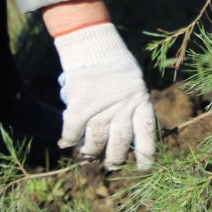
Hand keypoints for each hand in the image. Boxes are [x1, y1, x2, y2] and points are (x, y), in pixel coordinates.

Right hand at [53, 22, 155, 167]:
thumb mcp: (134, 81)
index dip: (145, 153)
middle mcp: (122, 109)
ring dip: (89, 152)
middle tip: (110, 165)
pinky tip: (65, 143)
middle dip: (114, 159)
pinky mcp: (80, 107)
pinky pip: (73, 132)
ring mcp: (101, 110)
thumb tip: (128, 130)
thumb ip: (133, 104)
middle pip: (119, 144)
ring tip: (86, 154)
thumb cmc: (114, 62)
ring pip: (95, 143)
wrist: (93, 44)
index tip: (143, 167)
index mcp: (140, 102)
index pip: (146, 133)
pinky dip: (68, 140)